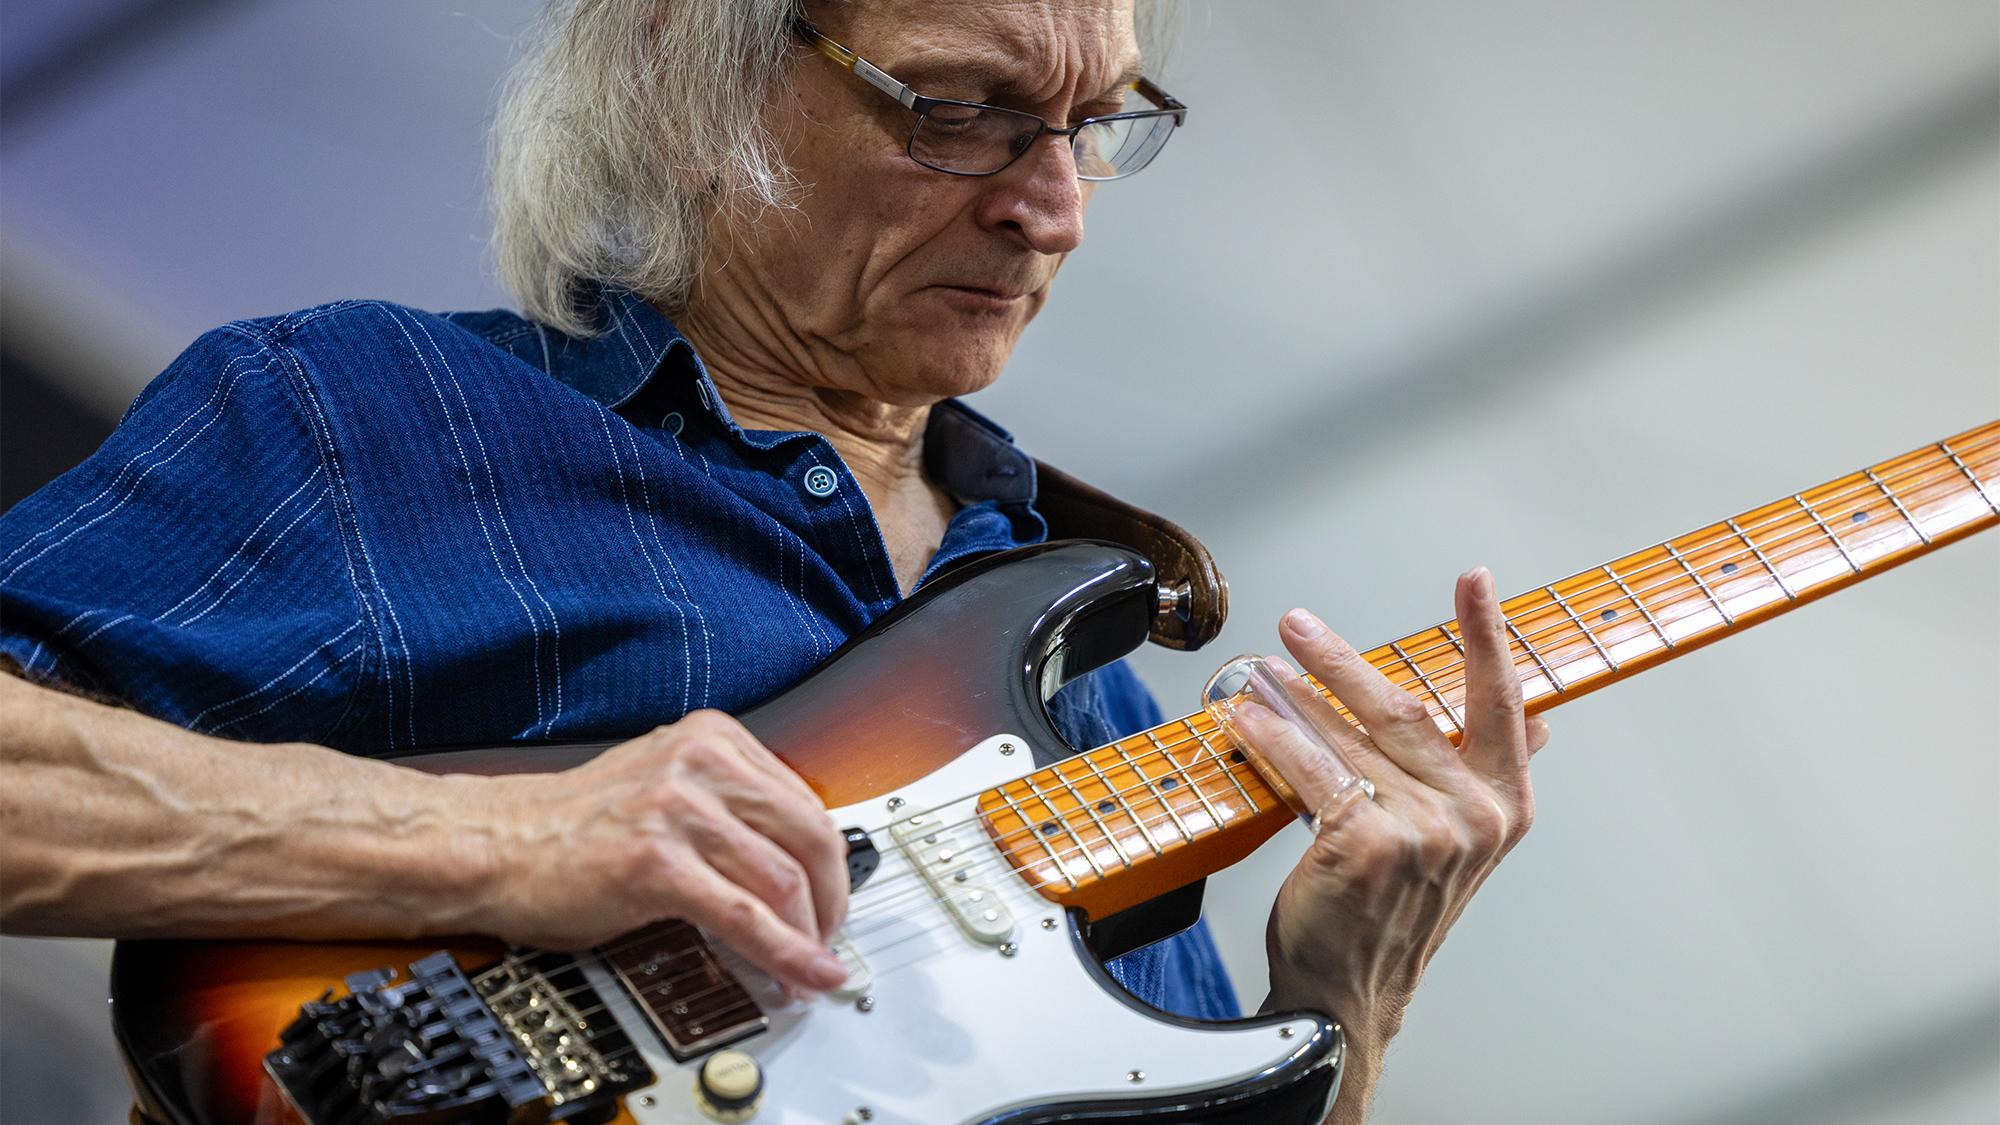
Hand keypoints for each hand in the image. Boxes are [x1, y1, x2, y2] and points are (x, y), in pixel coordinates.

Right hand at [467, 711, 850, 996]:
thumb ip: (728, 809)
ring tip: (812, 969)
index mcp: (712, 738)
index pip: (806, 802)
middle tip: (830, 941)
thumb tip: (795, 864)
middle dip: (833, 902)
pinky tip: (798, 975)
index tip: (834, 900)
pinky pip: (743, 916)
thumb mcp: (665, 789)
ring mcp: (678, 809)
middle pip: (810, 837)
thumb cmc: (572, 828)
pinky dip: (784, 954)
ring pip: (784, 880)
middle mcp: (701, 762)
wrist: (493, 846)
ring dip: (811, 938)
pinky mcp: (655, 861)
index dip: (832, 864)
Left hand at [1247, 568, 1546, 1121]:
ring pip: (1348, 738)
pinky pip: (1310, 771)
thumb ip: (1490, 776)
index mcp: (1505, 807)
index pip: (1500, 702)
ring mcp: (1423, 831)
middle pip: (1405, 708)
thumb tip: (1537, 721)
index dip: (1485, 636)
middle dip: (1341, 661)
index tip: (1474, 581)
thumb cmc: (1395, 912)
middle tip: (1299, 626)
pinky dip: (1272, 738)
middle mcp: (1473, 816)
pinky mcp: (1367, 844)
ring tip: (1261, 667)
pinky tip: (1246, 717)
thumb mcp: (1462, 845)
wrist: (1351, 992)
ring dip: (1296, 695)